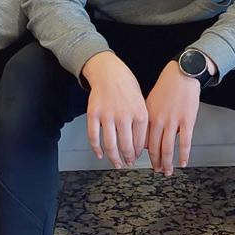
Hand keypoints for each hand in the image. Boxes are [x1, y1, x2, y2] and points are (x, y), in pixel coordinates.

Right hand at [81, 51, 147, 168]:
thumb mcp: (142, 102)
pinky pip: (94, 137)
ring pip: (110, 145)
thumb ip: (142, 122)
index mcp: (140, 114)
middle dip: (127, 159)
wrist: (108, 71)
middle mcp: (124, 116)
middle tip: (127, 163)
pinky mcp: (93, 114)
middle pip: (126, 147)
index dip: (138, 154)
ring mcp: (107, 115)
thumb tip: (142, 144)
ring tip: (116, 163)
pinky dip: (96, 149)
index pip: (140, 142)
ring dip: (113, 158)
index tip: (136, 158)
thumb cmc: (126, 86)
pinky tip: (100, 154)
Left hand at [144, 60, 203, 176]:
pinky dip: (183, 155)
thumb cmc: (166, 86)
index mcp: (148, 116)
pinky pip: (185, 142)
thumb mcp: (151, 101)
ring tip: (167, 171)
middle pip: (154, 148)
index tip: (143, 161)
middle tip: (156, 171)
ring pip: (168, 148)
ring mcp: (173, 121)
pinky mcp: (187, 120)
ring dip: (167, 163)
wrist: (181, 74)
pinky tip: (183, 163)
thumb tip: (146, 136)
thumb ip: (148, 119)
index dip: (142, 155)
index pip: (142, 141)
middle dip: (155, 162)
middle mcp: (159, 120)